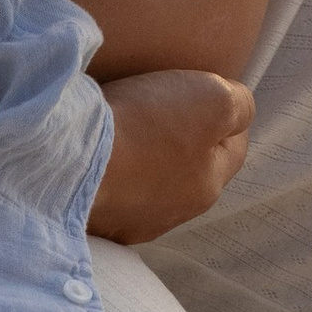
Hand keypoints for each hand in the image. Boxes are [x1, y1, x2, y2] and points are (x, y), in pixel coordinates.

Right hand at [88, 66, 255, 242]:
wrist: (71, 162)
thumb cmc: (146, 126)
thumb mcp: (213, 99)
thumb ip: (240, 105)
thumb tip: (240, 110)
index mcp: (209, 185)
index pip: (235, 145)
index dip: (225, 113)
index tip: (200, 91)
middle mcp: (175, 212)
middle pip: (192, 165)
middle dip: (183, 136)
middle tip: (160, 104)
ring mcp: (132, 220)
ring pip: (152, 181)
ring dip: (145, 156)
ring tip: (125, 125)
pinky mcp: (95, 220)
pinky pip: (113, 190)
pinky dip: (113, 171)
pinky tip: (99, 151)